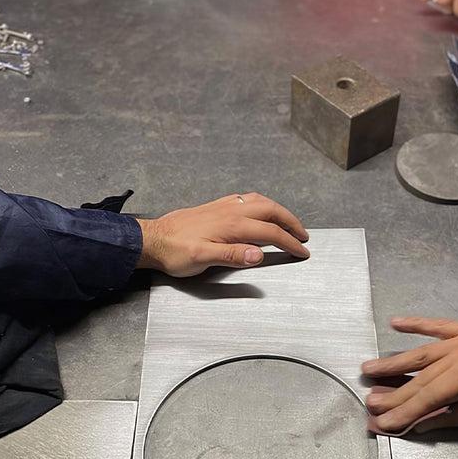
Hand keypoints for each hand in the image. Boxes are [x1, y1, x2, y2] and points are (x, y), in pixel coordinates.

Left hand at [136, 192, 308, 276]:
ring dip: (279, 211)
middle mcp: (231, 211)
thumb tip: (258, 254)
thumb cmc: (175, 252)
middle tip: (304, 235)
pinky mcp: (217, 207)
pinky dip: (263, 204)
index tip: (302, 250)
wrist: (153, 239)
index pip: (270, 233)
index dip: (290, 242)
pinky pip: (247, 200)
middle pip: (271, 211)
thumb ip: (232, 255)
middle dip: (291, 223)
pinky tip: (261, 210)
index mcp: (232, 225)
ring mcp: (224, 207)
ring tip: (289, 222)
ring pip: (261, 202)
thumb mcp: (202, 258)